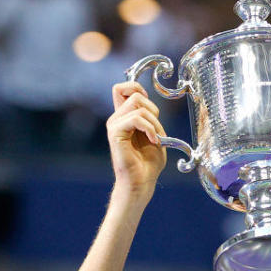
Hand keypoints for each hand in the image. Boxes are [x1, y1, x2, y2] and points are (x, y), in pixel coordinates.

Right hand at [106, 82, 166, 198]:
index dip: (137, 88)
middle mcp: (116, 118)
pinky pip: (136, 118)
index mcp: (124, 117)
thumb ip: (151, 118)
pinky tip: (153, 141)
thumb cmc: (148, 163)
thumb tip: (151, 105)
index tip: (151, 108)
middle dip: (152, 108)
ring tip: (155, 138)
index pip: (121, 88)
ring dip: (153, 122)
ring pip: (137, 104)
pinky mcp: (115, 133)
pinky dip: (150, 129)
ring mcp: (114, 125)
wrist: (141, 182)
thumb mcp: (155, 135)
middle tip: (156, 129)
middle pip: (133, 93)